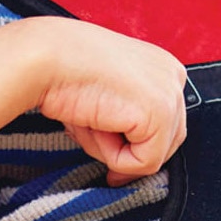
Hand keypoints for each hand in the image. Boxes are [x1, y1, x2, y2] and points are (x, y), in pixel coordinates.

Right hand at [0, 15, 187, 184]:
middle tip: (91, 132)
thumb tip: (133, 157)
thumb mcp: (107, 91)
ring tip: (89, 121)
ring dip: (116, 151)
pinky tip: (95, 125)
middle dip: (127, 149)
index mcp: (162, 65)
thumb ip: (127, 114)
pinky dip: (115, 157)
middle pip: (166, 142)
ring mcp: (171, 95)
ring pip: (153, 155)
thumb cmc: (66, 72)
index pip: (165, 122)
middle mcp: (174, 76)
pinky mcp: (160, 114)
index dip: (133, 141)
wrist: (46, 58)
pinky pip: (144, 163)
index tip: (105, 142)